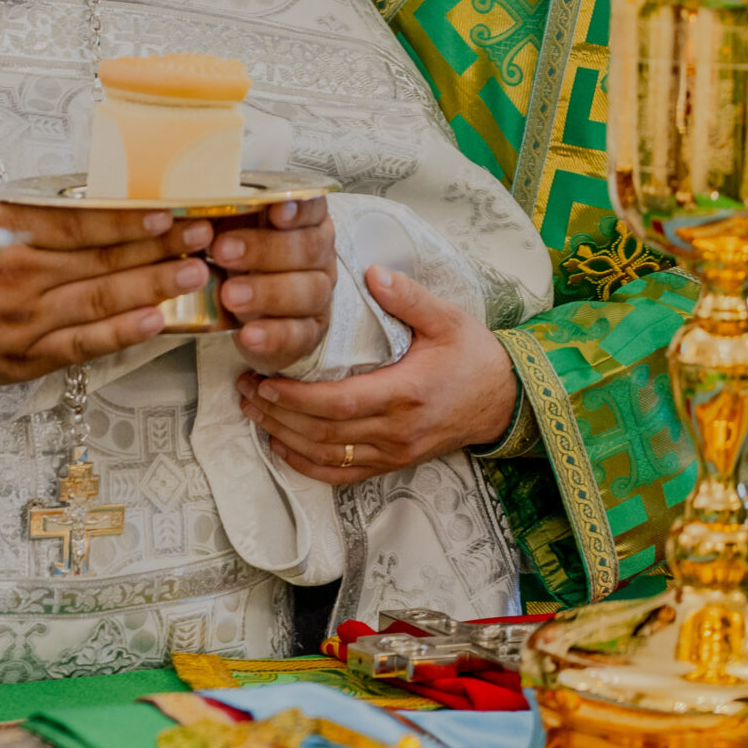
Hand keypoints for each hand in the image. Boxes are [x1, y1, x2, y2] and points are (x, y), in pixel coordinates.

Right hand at [0, 201, 214, 382]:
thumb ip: (20, 216)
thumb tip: (80, 202)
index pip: (77, 224)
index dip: (126, 219)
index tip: (167, 211)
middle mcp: (13, 277)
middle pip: (100, 260)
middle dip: (157, 248)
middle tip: (200, 237)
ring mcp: (21, 322)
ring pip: (99, 299)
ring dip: (151, 285)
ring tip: (191, 273)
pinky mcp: (23, 360)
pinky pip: (80, 345)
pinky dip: (120, 333)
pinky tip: (155, 321)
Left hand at [210, 197, 335, 372]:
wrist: (253, 310)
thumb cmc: (241, 257)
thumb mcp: (230, 229)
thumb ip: (221, 213)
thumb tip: (189, 199)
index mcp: (304, 220)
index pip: (312, 206)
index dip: (297, 208)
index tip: (273, 209)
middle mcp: (319, 254)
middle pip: (308, 248)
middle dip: (264, 249)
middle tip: (223, 251)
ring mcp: (318, 294)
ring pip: (308, 291)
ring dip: (267, 292)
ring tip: (229, 295)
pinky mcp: (309, 332)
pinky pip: (299, 334)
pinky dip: (273, 335)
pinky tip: (249, 334)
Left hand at [236, 264, 517, 485]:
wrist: (503, 400)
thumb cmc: (473, 357)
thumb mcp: (448, 319)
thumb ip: (408, 297)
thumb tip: (372, 273)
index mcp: (405, 394)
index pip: (339, 403)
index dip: (296, 398)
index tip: (265, 380)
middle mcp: (395, 431)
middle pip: (323, 432)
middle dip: (277, 414)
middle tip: (245, 390)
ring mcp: (392, 452)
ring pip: (326, 455)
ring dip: (284, 437)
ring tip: (253, 410)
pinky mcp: (392, 464)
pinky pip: (342, 474)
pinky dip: (306, 465)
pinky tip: (281, 447)